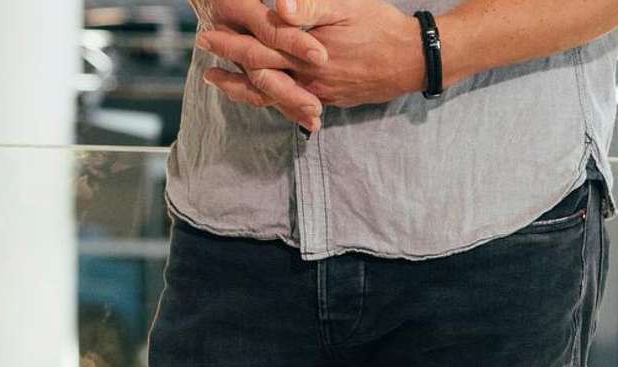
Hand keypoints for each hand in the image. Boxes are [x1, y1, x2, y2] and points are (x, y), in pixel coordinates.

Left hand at [198, 0, 427, 118]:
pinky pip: (287, 104)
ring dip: (238, 86)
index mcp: (305, 51)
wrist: (413, 60)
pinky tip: (255, 95)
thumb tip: (278, 7)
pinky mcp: (325, 100)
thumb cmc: (381, 26)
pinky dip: (265, 100)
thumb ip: (311, 7)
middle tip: (204, 49)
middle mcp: (304, 76)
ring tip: (217, 80)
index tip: (208, 34)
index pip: (258, 46)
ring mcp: (314, 92)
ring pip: (267, 94)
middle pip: (256, 71)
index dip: (231, 41)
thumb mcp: (347, 6)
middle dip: (227, 61)